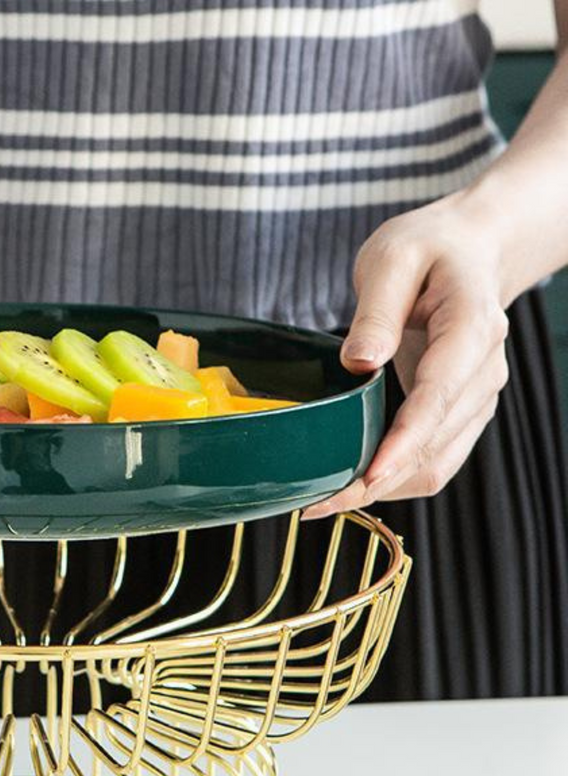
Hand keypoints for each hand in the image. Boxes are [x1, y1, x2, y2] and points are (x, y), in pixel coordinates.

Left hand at [303, 192, 509, 518]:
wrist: (468, 250)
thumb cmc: (429, 249)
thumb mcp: (393, 258)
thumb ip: (376, 312)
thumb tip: (359, 362)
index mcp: (471, 329)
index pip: (439, 396)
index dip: (404, 442)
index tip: (369, 474)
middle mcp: (483, 372)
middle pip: (435, 444)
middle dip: (378, 480)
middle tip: (316, 503)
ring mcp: (476, 397)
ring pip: (437, 464)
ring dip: (383, 489)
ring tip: (324, 502)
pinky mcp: (460, 412)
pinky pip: (433, 460)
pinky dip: (394, 479)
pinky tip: (351, 484)